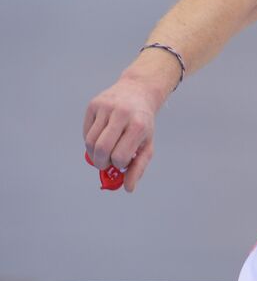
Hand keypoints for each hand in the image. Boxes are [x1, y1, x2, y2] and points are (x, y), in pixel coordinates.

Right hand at [83, 75, 162, 193]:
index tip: (121, 162)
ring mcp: (106, 108)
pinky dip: (90, 142)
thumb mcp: (147, 143)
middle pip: (101, 149)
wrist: (138, 91)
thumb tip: (128, 189)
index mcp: (138, 125)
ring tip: (104, 153)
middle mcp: (122, 114)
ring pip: (90, 142)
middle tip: (106, 164)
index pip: (120, 156)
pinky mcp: (93, 105)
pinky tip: (101, 138)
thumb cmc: (143, 123)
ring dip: (94, 154)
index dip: (118, 164)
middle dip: (101, 163)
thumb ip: (138, 167)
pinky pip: (86, 131)